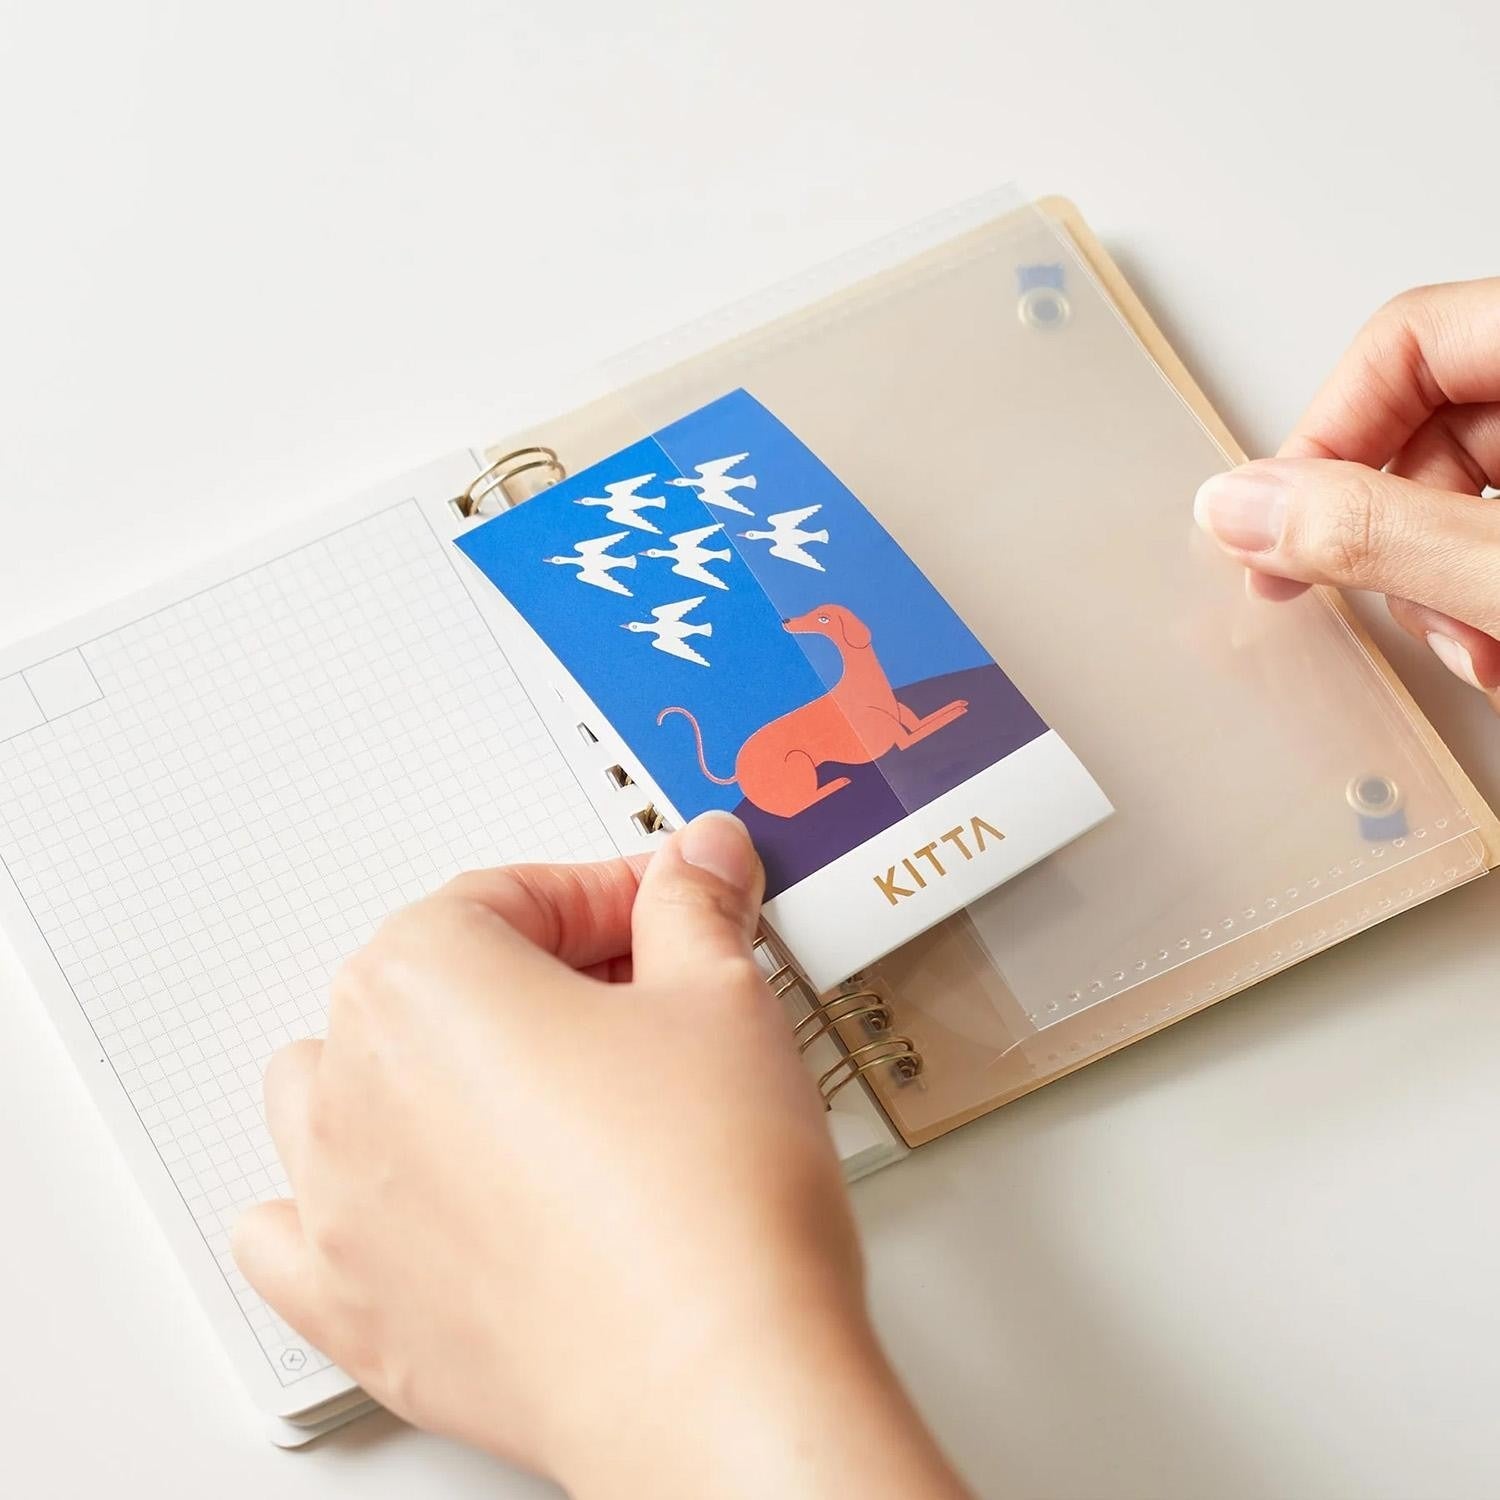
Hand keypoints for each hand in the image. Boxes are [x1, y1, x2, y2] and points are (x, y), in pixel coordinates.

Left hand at [232, 811, 967, 1499]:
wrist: (713, 1376)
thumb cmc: (704, 1196)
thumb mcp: (722, 995)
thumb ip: (694, 906)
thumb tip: (697, 863)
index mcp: (421, 978)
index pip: (514, 894)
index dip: (611, 895)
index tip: (666, 912)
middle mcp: (352, 1083)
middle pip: (436, 982)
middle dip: (542, 977)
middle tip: (647, 998)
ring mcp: (339, 1204)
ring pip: (344, 1088)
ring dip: (427, 1069)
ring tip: (535, 1090)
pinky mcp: (358, 1309)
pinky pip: (301, 1233)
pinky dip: (349, 1203)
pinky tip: (423, 1199)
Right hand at [1192, 278, 1499, 707]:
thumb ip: (1376, 534)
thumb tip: (1239, 508)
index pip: (1407, 341)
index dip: (1329, 435)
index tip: (1284, 530)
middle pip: (1430, 426)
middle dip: (1393, 542)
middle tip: (1386, 608)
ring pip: (1464, 496)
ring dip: (1441, 591)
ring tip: (1482, 655)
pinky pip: (1498, 537)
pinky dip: (1482, 602)